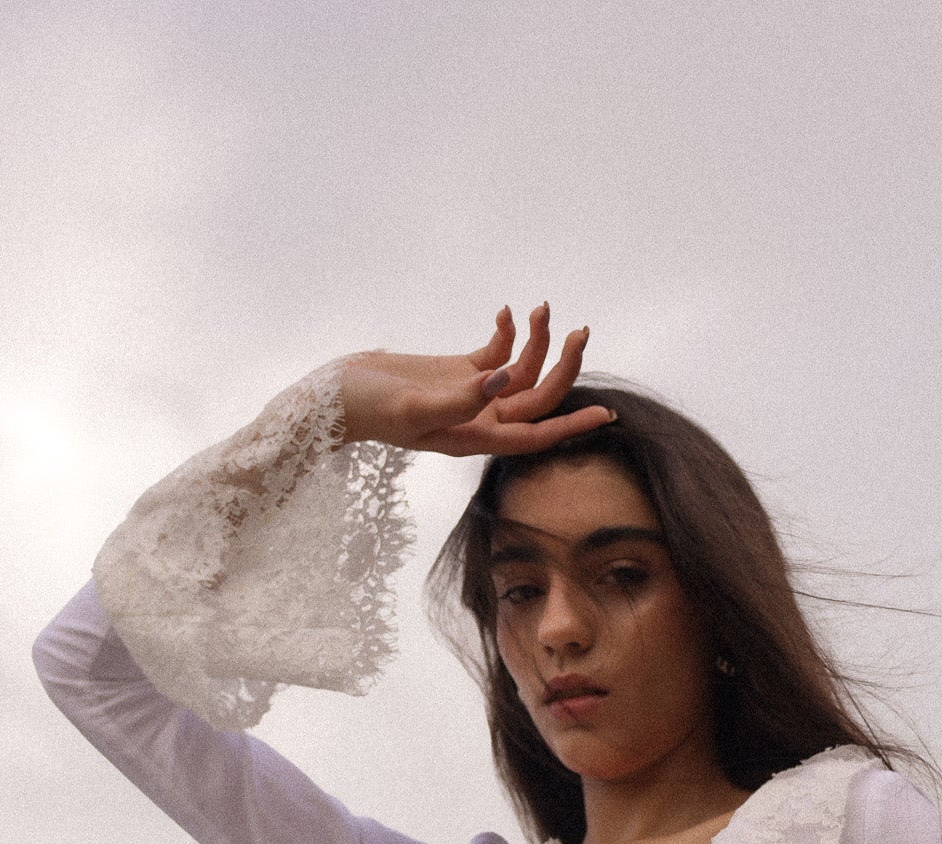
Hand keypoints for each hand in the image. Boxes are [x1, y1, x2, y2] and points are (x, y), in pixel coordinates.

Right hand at [338, 304, 613, 455]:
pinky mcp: (459, 371)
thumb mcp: (414, 405)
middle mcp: (481, 419)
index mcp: (475, 437)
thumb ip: (461, 398)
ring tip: (542, 308)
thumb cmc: (369, 408)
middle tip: (579, 331)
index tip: (606, 414)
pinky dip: (508, 332)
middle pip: (538, 397)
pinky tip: (507, 313)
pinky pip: (498, 353)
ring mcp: (472, 395)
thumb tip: (503, 380)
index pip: (535, 436)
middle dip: (564, 366)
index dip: (571, 426)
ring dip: (538, 341)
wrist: (335, 394)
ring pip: (522, 371)